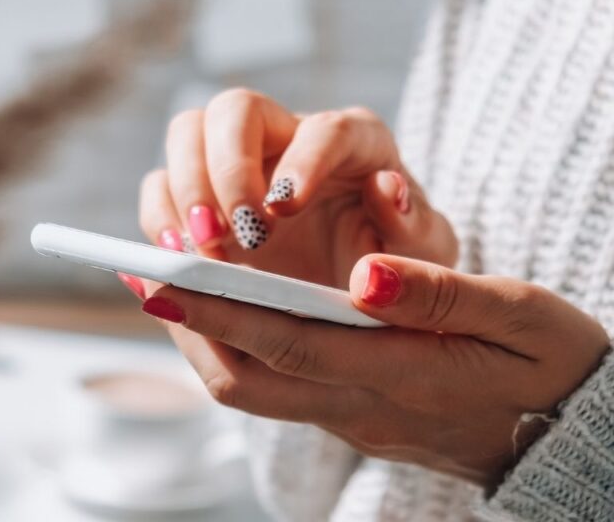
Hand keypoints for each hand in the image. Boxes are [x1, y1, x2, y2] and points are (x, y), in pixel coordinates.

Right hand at [137, 89, 456, 288]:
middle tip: (237, 231)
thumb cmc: (398, 265)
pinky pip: (160, 188)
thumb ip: (415, 226)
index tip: (286, 209)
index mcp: (353, 142)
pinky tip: (177, 259)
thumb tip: (387, 188)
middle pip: (236, 109)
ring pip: (187, 134)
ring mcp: (235, 164)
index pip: (325, 128)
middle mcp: (286, 138)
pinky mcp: (199, 199)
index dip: (303, 161)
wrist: (357, 293)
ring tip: (202, 250)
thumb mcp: (423, 256)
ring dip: (185, 190)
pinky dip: (159, 219)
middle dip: (228, 168)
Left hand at [137, 255, 611, 486]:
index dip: (223, 312)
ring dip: (197, 338)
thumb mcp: (521, 315)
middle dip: (188, 327)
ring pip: (248, 388)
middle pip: (249, 377)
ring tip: (158, 286)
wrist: (563, 432)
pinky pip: (266, 384)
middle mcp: (360, 405)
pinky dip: (226, 345)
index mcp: (402, 376)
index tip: (166, 280)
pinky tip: (210, 311)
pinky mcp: (345, 410)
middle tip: (140, 275)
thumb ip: (440, 292)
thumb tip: (363, 272)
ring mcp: (348, 415)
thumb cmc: (550, 363)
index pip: (292, 343)